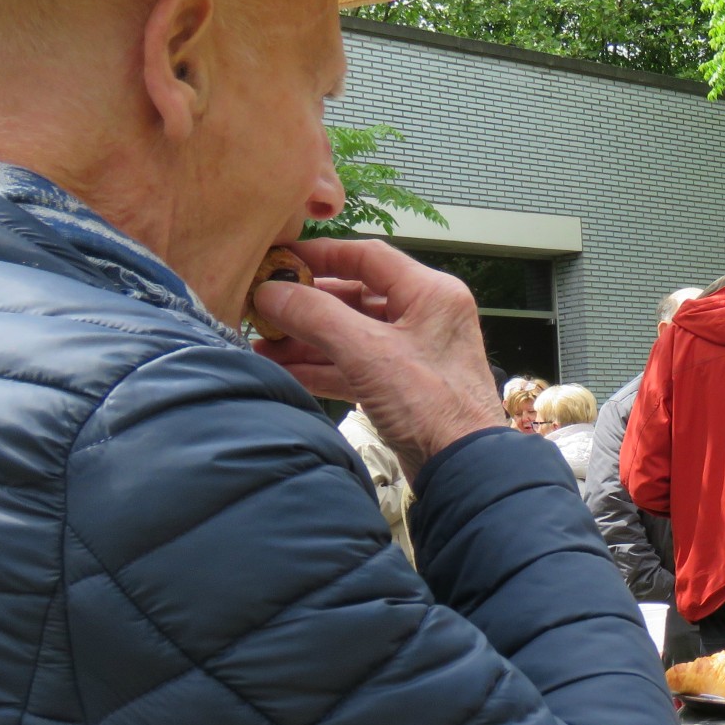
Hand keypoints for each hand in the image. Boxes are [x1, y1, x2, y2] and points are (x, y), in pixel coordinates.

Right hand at [251, 238, 505, 478]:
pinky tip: (283, 371)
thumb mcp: (368, 353)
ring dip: (307, 340)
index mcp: (431, 294)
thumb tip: (270, 291)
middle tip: (260, 309)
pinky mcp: (402, 387)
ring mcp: (414, 352)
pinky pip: (354, 366)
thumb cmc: (430, 404)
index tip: (277, 258)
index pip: (367, 257)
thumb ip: (316, 317)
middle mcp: (425, 316)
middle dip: (305, 307)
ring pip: (350, 335)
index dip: (319, 255)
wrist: (464, 469)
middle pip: (354, 297)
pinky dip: (321, 368)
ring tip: (261, 345)